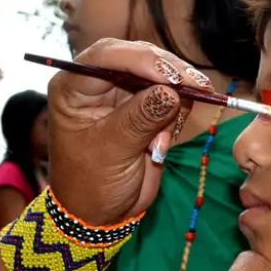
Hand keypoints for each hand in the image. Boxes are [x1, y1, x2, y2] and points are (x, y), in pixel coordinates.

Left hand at [45, 39, 202, 224]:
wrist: (100, 214)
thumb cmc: (91, 184)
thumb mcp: (112, 151)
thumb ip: (140, 119)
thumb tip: (171, 92)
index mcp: (72, 87)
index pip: (104, 56)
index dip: (139, 59)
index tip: (170, 76)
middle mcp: (95, 83)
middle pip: (135, 57)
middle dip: (166, 72)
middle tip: (198, 87)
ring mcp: (120, 93)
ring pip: (157, 74)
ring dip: (174, 96)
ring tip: (166, 137)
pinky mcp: (141, 106)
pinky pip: (168, 95)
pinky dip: (176, 111)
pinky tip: (164, 141)